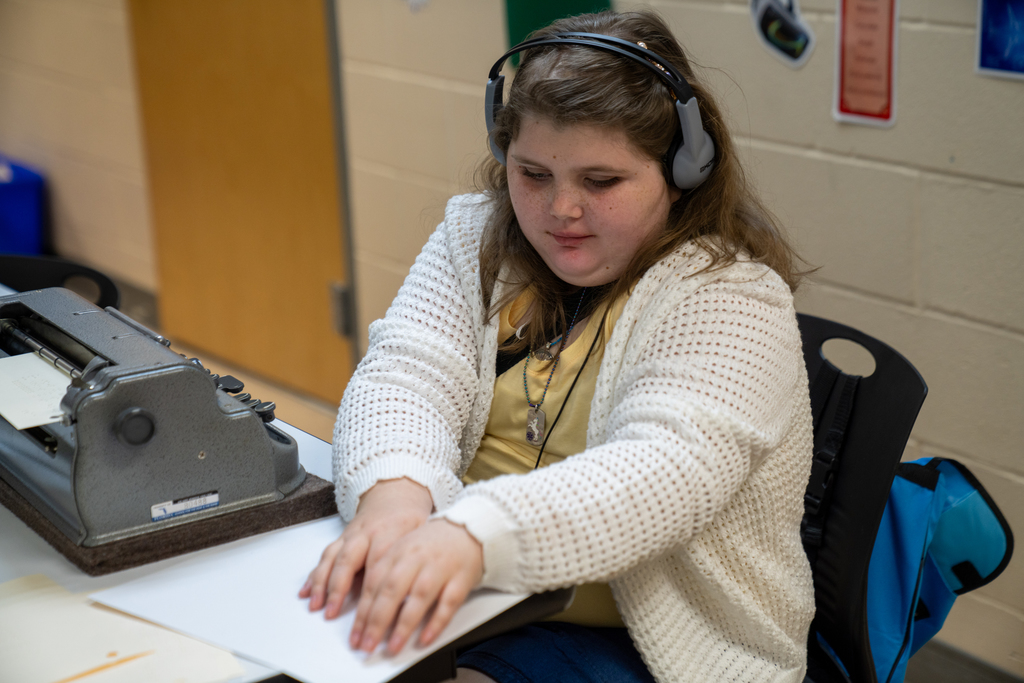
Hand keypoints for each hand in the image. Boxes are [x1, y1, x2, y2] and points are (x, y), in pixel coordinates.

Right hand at [299, 478, 432, 618]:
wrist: (395, 494)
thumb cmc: (411, 519)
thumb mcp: (422, 535)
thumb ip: (417, 559)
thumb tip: (418, 594)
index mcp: (389, 532)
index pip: (378, 565)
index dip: (372, 593)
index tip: (368, 617)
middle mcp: (365, 533)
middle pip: (348, 561)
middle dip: (337, 589)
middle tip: (331, 613)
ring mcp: (350, 536)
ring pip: (332, 558)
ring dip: (321, 583)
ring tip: (315, 605)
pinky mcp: (341, 540)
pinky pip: (325, 556)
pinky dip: (314, 575)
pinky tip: (306, 592)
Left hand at [350, 519, 482, 654]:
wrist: (469, 528)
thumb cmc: (432, 544)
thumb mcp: (402, 550)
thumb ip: (383, 575)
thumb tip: (363, 611)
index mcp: (398, 551)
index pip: (374, 584)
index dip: (362, 612)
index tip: (355, 636)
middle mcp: (417, 559)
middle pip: (392, 590)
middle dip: (377, 621)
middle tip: (366, 644)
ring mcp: (440, 568)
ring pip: (419, 597)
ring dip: (404, 624)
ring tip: (393, 646)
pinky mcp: (461, 578)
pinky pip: (448, 602)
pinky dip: (436, 622)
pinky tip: (425, 638)